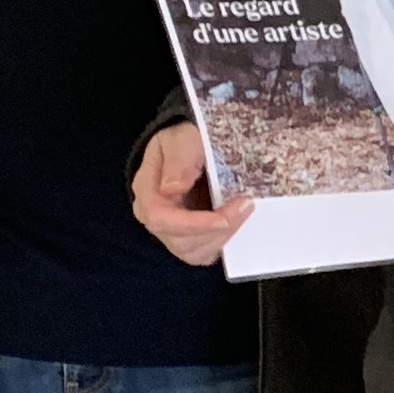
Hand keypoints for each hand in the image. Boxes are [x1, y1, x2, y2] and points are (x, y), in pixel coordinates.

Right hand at [132, 122, 249, 266]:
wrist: (188, 147)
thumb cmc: (182, 141)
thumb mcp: (181, 139)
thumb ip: (179, 160)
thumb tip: (172, 188)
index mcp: (147, 192)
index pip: (161, 219)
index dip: (194, 224)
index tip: (224, 218)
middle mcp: (154, 217)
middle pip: (180, 242)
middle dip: (217, 231)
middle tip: (246, 206)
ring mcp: (170, 230)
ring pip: (193, 253)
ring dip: (223, 238)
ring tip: (244, 211)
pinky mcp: (188, 237)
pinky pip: (204, 252)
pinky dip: (222, 242)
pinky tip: (237, 222)